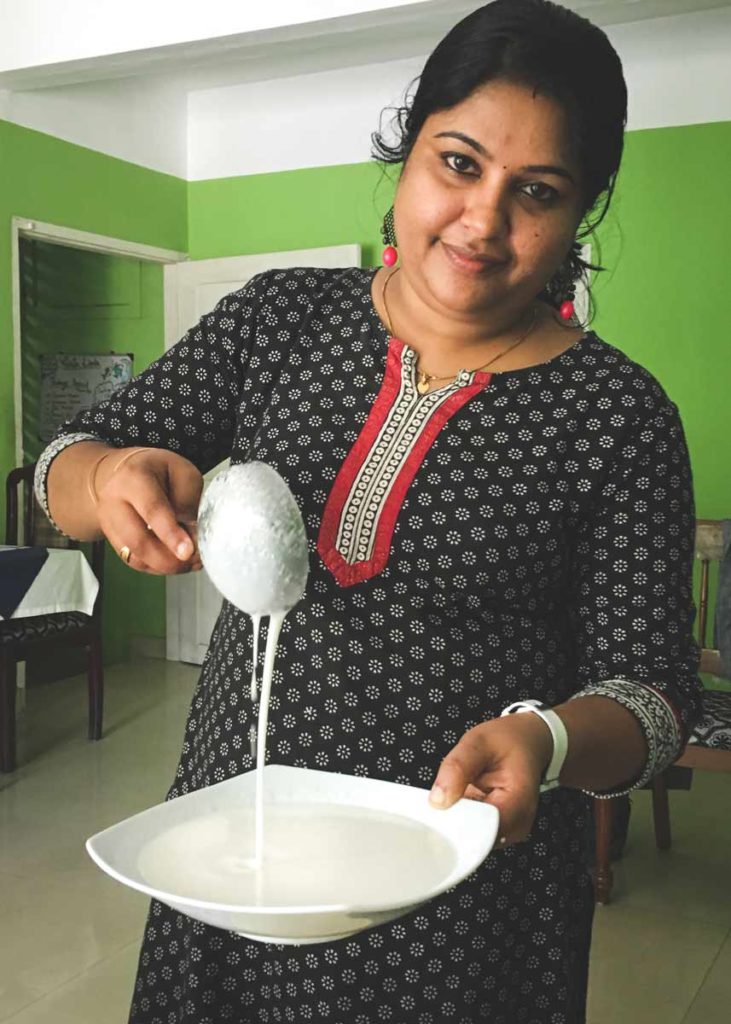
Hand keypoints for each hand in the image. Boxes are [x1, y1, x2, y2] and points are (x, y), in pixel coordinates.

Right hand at [94, 448, 203, 574]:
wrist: (129, 472)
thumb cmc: (161, 472)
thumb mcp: (183, 473)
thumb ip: (188, 501)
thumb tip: (191, 535)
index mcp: (134, 477)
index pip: (152, 510)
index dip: (171, 534)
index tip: (188, 552)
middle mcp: (114, 500)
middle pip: (137, 539)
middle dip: (168, 559)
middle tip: (194, 561)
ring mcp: (108, 521)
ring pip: (134, 555)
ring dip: (164, 566)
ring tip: (190, 564)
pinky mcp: (110, 538)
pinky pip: (133, 560)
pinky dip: (156, 567)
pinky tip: (175, 563)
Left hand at [429, 713, 553, 845]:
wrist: (528, 742)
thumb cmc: (508, 741)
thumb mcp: (478, 742)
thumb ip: (457, 768)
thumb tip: (438, 801)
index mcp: (518, 802)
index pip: (481, 831)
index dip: (455, 825)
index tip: (437, 811)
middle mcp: (519, 824)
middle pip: (476, 839)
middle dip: (453, 823)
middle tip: (441, 798)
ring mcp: (511, 831)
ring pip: (472, 839)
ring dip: (457, 821)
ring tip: (455, 795)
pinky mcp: (501, 831)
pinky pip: (475, 834)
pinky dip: (463, 820)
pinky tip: (461, 802)